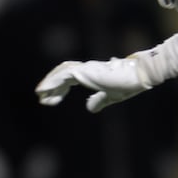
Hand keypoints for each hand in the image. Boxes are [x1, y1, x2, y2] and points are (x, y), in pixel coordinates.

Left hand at [34, 57, 151, 112]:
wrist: (138, 76)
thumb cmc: (128, 84)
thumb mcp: (111, 96)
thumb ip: (100, 100)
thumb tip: (90, 108)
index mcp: (91, 74)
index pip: (69, 79)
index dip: (59, 89)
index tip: (51, 100)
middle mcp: (86, 69)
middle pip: (62, 74)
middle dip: (51, 86)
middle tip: (41, 98)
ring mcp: (85, 69)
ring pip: (60, 73)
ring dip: (49, 83)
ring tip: (40, 95)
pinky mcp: (85, 72)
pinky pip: (62, 76)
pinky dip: (51, 83)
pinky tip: (43, 91)